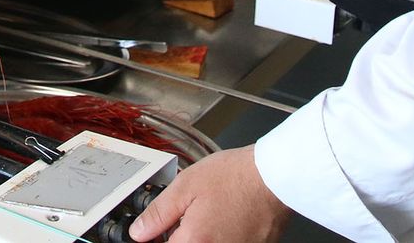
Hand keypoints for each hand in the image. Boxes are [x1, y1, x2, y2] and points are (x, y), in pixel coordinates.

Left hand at [129, 148, 290, 242]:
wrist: (275, 177)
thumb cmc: (236, 177)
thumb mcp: (185, 186)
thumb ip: (157, 213)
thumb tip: (139, 231)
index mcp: (195, 242)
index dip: (157, 238)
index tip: (157, 231)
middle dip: (180, 236)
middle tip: (186, 218)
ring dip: (201, 236)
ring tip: (209, 215)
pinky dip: (222, 236)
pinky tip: (224, 219)